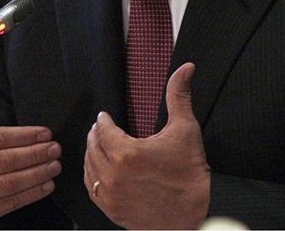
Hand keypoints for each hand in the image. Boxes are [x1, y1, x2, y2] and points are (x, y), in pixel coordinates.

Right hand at [0, 65, 60, 229]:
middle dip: (35, 154)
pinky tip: (45, 185)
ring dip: (37, 174)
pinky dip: (30, 195)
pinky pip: (8, 203)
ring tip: (55, 164)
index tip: (45, 132)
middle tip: (55, 147)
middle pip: (5, 161)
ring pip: (9, 183)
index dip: (24, 136)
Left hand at [84, 62, 209, 228]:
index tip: (104, 116)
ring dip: (91, 153)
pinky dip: (92, 176)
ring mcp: (111, 196)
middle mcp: (114, 175)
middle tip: (99, 128)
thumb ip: (178, 95)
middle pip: (93, 147)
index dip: (103, 121)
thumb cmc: (190, 175)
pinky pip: (92, 190)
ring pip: (89, 168)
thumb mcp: (186, 129)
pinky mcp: (113, 211)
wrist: (194, 218)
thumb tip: (185, 68)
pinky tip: (97, 169)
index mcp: (127, 153)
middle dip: (95, 135)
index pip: (103, 130)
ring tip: (96, 145)